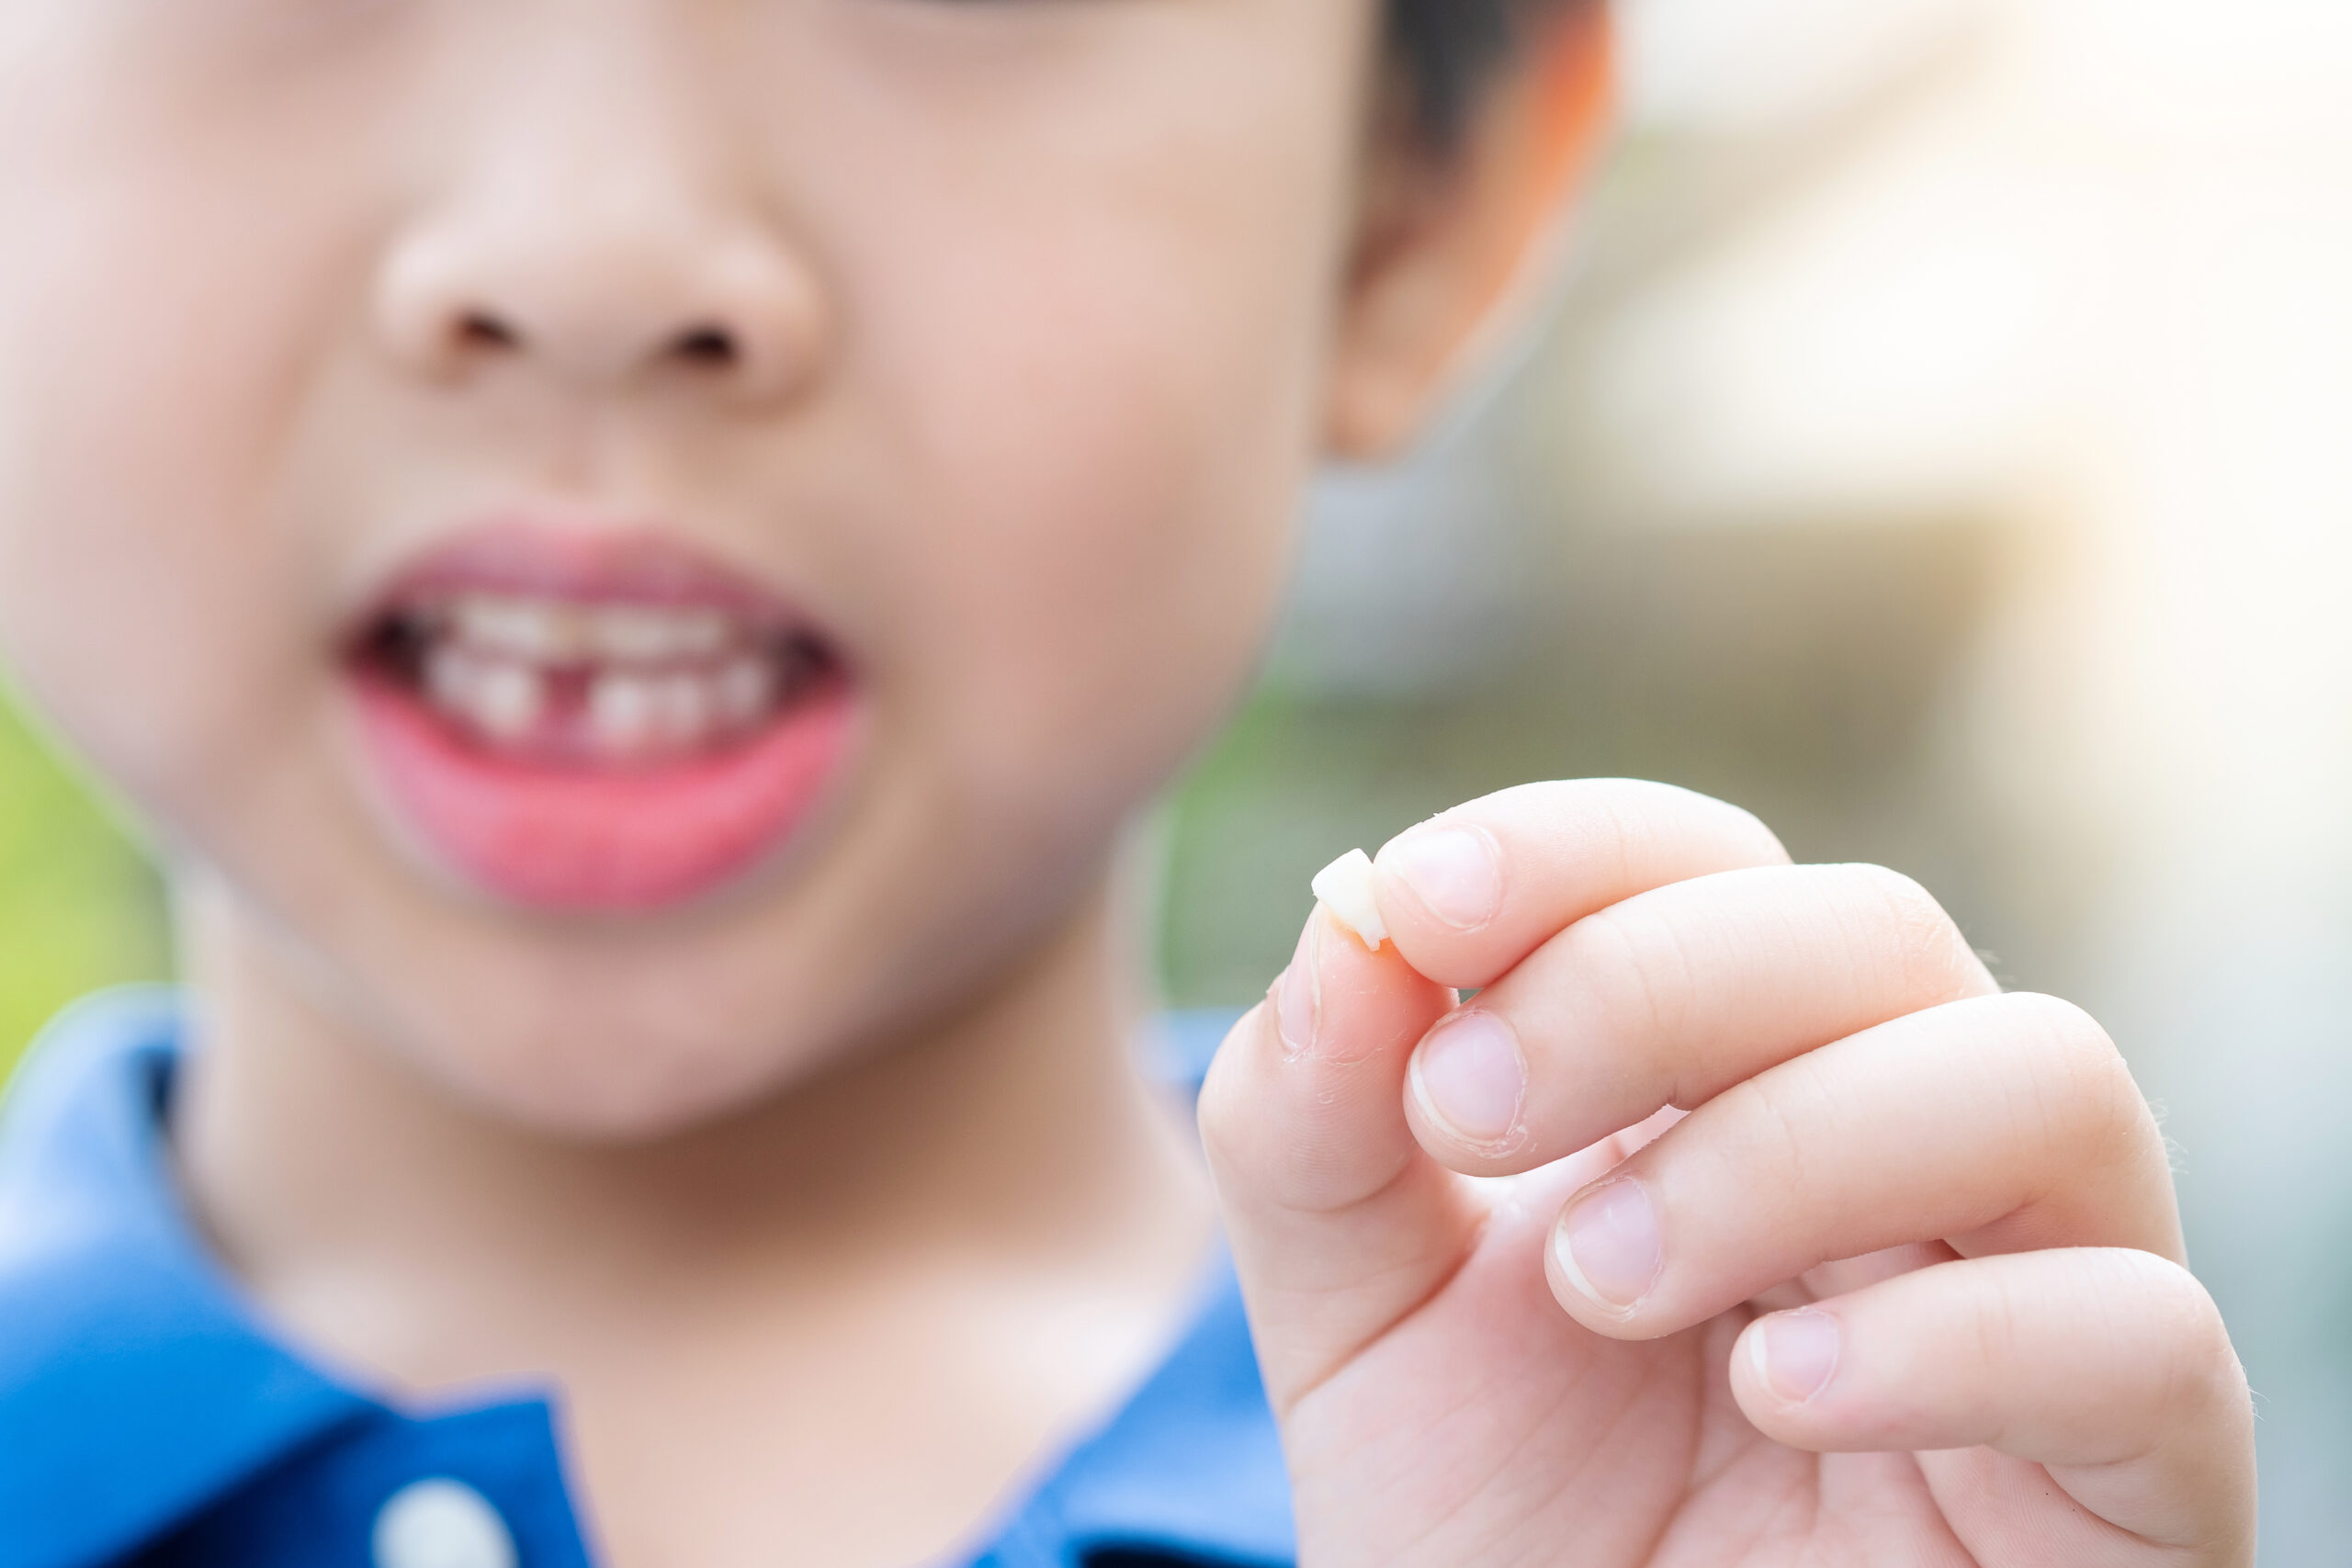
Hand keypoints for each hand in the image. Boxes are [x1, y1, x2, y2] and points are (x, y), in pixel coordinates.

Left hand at [1200, 781, 2253, 1566]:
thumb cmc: (1494, 1529)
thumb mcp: (1359, 1319)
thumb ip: (1318, 1127)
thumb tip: (1348, 918)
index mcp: (1726, 1081)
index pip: (1707, 868)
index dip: (1570, 851)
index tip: (1415, 900)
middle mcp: (1906, 1153)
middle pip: (1875, 930)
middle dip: (1648, 982)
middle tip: (1467, 1111)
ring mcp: (2035, 1298)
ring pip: (2045, 1080)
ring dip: (1789, 1144)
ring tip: (1608, 1282)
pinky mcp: (2130, 1482)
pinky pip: (2146, 1336)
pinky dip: (1950, 1334)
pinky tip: (1779, 1396)